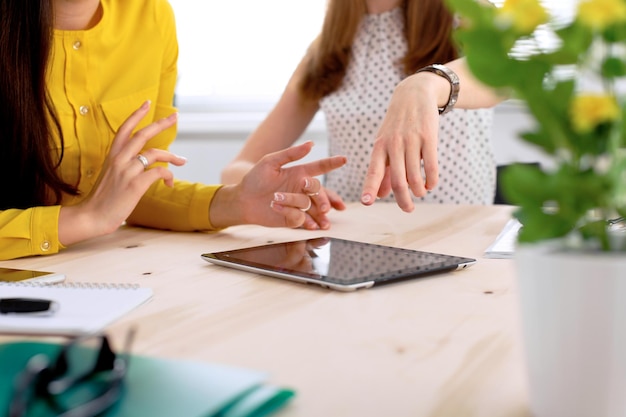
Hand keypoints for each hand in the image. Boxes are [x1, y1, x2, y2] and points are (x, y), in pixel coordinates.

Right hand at [59, 101, 186, 244]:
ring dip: (172, 156)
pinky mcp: (135, 185)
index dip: (136, 114)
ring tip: (182, 161)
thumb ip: (125, 166)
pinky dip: (168, 176)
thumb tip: (145, 164)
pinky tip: (169, 184)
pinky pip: (159, 173)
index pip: (124, 129)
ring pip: (155, 153)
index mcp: (112, 156)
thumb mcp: (111, 176)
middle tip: (175, 116)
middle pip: (143, 134)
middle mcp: (119, 159)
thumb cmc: (103, 199)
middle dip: (161, 123)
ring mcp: (127, 171)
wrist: (92, 216)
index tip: (148, 103)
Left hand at [210, 141, 346, 228]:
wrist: (242, 201)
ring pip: (311, 206)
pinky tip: (284, 213)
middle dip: (324, 198)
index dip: (332, 163)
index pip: (320, 167)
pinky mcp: (293, 218)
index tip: (344, 159)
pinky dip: (292, 214)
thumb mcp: (270, 162)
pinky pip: (300, 218)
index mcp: (299, 173)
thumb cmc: (254, 179)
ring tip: (285, 204)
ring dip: (300, 205)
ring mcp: (298, 204)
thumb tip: (311, 144)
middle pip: (320, 192)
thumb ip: (291, 154)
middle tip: (324, 206)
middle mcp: (302, 189)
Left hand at [360, 74, 441, 211]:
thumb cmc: (397, 125)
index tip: (366, 203)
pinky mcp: (429, 137)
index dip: (369, 188)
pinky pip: (431, 166)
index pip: (373, 171)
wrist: (414, 95)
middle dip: (403, 199)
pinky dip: (431, 180)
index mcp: (379, 147)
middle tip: (408, 209)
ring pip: (414, 176)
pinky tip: (430, 185)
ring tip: (420, 193)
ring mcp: (411, 141)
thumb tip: (381, 195)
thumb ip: (383, 169)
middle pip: (398, 180)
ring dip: (418, 190)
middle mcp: (393, 144)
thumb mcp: (385, 144)